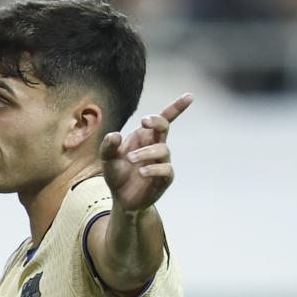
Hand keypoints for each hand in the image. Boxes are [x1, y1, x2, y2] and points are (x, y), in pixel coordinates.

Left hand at [100, 93, 192, 213]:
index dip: (178, 107)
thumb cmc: (117, 174)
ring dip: (146, 152)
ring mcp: (162, 162)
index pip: (164, 119)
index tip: (189, 97)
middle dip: (157, 121)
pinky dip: (154, 169)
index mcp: (144, 136)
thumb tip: (116, 135)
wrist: (121, 199)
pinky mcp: (164, 179)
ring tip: (130, 159)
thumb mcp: (107, 158)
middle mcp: (156, 146)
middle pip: (165, 127)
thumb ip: (108, 145)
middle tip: (143, 121)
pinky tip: (142, 172)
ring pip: (163, 149)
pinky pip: (166, 170)